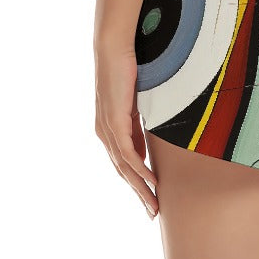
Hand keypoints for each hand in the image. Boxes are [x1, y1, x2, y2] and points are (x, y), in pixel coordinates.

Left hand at [95, 42, 158, 217]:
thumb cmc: (127, 68)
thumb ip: (140, 121)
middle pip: (123, 172)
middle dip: (139, 194)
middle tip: (153, 212)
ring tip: (153, 205)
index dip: (138, 184)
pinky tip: (150, 181)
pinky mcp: (113, 120)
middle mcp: (104, 132)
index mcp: (109, 129)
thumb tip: (152, 134)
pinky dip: (139, 170)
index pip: (124, 164)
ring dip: (141, 189)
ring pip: (125, 168)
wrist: (113, 46)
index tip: (152, 199)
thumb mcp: (137, 101)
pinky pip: (127, 153)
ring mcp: (107, 128)